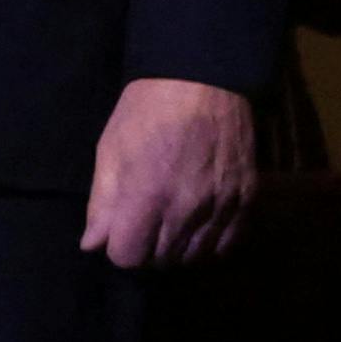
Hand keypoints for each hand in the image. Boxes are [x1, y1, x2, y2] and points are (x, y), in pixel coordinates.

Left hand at [84, 76, 256, 268]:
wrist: (204, 81)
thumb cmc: (146, 111)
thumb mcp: (111, 150)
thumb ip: (103, 203)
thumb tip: (93, 245)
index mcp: (148, 195)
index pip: (129, 257)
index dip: (118, 248)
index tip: (119, 232)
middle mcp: (188, 208)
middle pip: (161, 260)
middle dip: (145, 250)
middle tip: (142, 226)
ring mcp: (223, 205)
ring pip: (195, 257)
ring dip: (177, 249)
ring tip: (168, 225)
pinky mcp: (248, 199)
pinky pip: (228, 243)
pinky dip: (210, 243)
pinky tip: (198, 226)